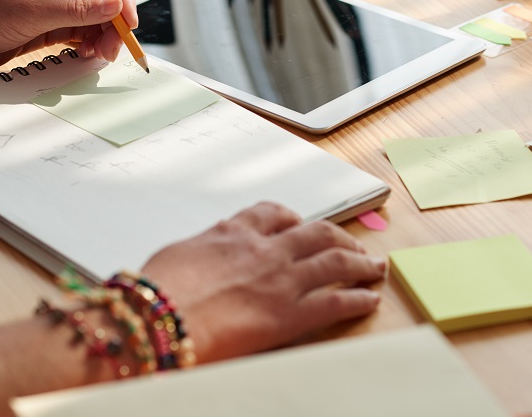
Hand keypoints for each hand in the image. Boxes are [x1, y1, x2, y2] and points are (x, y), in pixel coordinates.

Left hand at [0, 0, 137, 76]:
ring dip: (103, 36)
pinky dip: (89, 43)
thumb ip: (76, 11)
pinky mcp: (49, 24)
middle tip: (115, 48)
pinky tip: (86, 54)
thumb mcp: (29, 15)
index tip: (129, 20)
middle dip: (113, 21)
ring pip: (95, 16)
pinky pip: (81, 30)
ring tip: (99, 56)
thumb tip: (114, 5)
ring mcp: (53, 2)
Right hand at [141, 202, 385, 363]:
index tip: (299, 222)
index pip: (271, 213)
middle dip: (338, 236)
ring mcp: (282, 280)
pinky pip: (335, 301)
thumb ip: (199, 252)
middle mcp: (264, 249)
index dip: (292, 217)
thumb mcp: (176, 256)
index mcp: (233, 233)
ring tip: (374, 265)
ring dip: (360, 262)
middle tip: (351, 243)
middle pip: (315, 232)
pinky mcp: (291, 314)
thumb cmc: (156, 291)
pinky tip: (369, 299)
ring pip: (335, 260)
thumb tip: (198, 254)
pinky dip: (357, 298)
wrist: (159, 317)